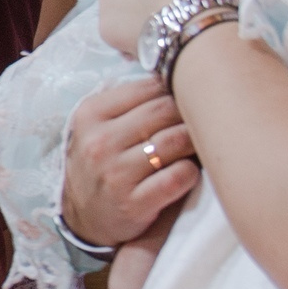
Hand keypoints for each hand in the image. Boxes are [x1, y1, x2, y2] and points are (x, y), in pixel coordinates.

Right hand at [60, 76, 199, 248]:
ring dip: (194, 143)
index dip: (176, 89)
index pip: (148, 86)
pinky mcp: (134, 202)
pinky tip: (186, 173)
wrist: (84, 218)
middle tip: (203, 120)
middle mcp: (100, 141)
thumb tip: (178, 70)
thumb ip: (130, 101)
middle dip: (190, 113)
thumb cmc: (102, 162)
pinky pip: (180, 176)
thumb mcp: (98, 126)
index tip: (187, 97)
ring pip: (177, 140)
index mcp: (91, 114)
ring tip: (198, 146)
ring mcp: (116, 173)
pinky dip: (191, 172)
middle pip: (166, 110)